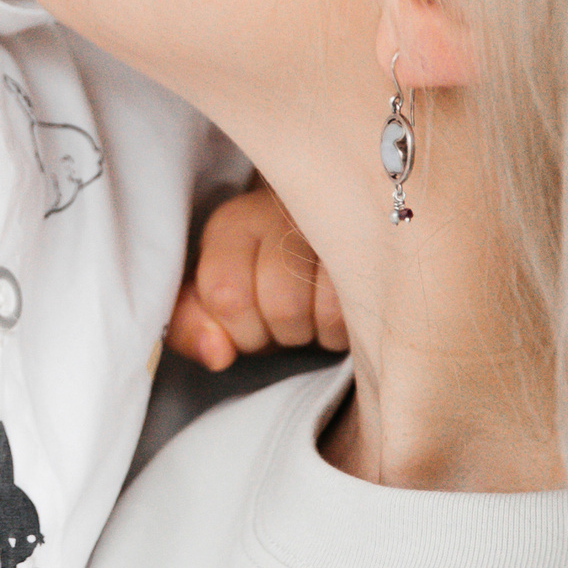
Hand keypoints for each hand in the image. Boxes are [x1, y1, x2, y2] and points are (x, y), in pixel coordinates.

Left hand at [165, 182, 346, 371]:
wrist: (324, 240)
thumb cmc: (263, 277)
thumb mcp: (215, 301)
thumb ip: (192, 328)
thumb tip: (216, 355)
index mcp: (234, 223)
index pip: (227, 294)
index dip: (240, 330)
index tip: (250, 323)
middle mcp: (283, 212)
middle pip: (282, 306)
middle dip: (283, 333)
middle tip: (288, 319)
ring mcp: (337, 223)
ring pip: (327, 312)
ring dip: (320, 331)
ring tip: (316, 312)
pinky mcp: (376, 243)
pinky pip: (364, 312)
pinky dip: (350, 329)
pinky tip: (343, 309)